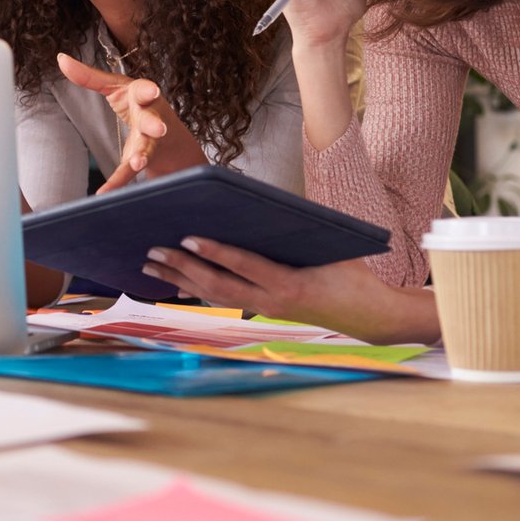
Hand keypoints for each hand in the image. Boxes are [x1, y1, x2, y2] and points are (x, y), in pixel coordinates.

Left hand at [57, 53, 204, 191]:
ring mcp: (149, 142)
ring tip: (137, 163)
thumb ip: (88, 76)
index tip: (152, 91)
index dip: (148, 92)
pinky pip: (128, 173)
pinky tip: (104, 193)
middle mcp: (151, 119)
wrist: (168, 137)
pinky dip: (117, 182)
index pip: (145, 91)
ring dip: (142, 156)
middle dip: (155, 125)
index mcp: (143, 97)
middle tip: (158, 129)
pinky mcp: (141, 161)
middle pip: (153, 122)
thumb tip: (60, 59)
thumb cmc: (136, 103)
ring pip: (147, 150)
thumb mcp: (114, 88)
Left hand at [141, 236, 440, 345]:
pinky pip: (224, 300)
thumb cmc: (352, 275)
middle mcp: (271, 301)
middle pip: (218, 284)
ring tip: (151, 267)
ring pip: (215, 295)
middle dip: (183, 268)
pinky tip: (175, 283)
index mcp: (289, 283)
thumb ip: (298, 231)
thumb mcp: (332, 249)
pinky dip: (197, 290)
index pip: (244, 265)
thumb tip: (265, 205)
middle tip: (153, 252)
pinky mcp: (262, 311)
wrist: (368, 316)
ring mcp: (264, 310)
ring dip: (181, 280)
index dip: (214, 253)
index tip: (187, 239)